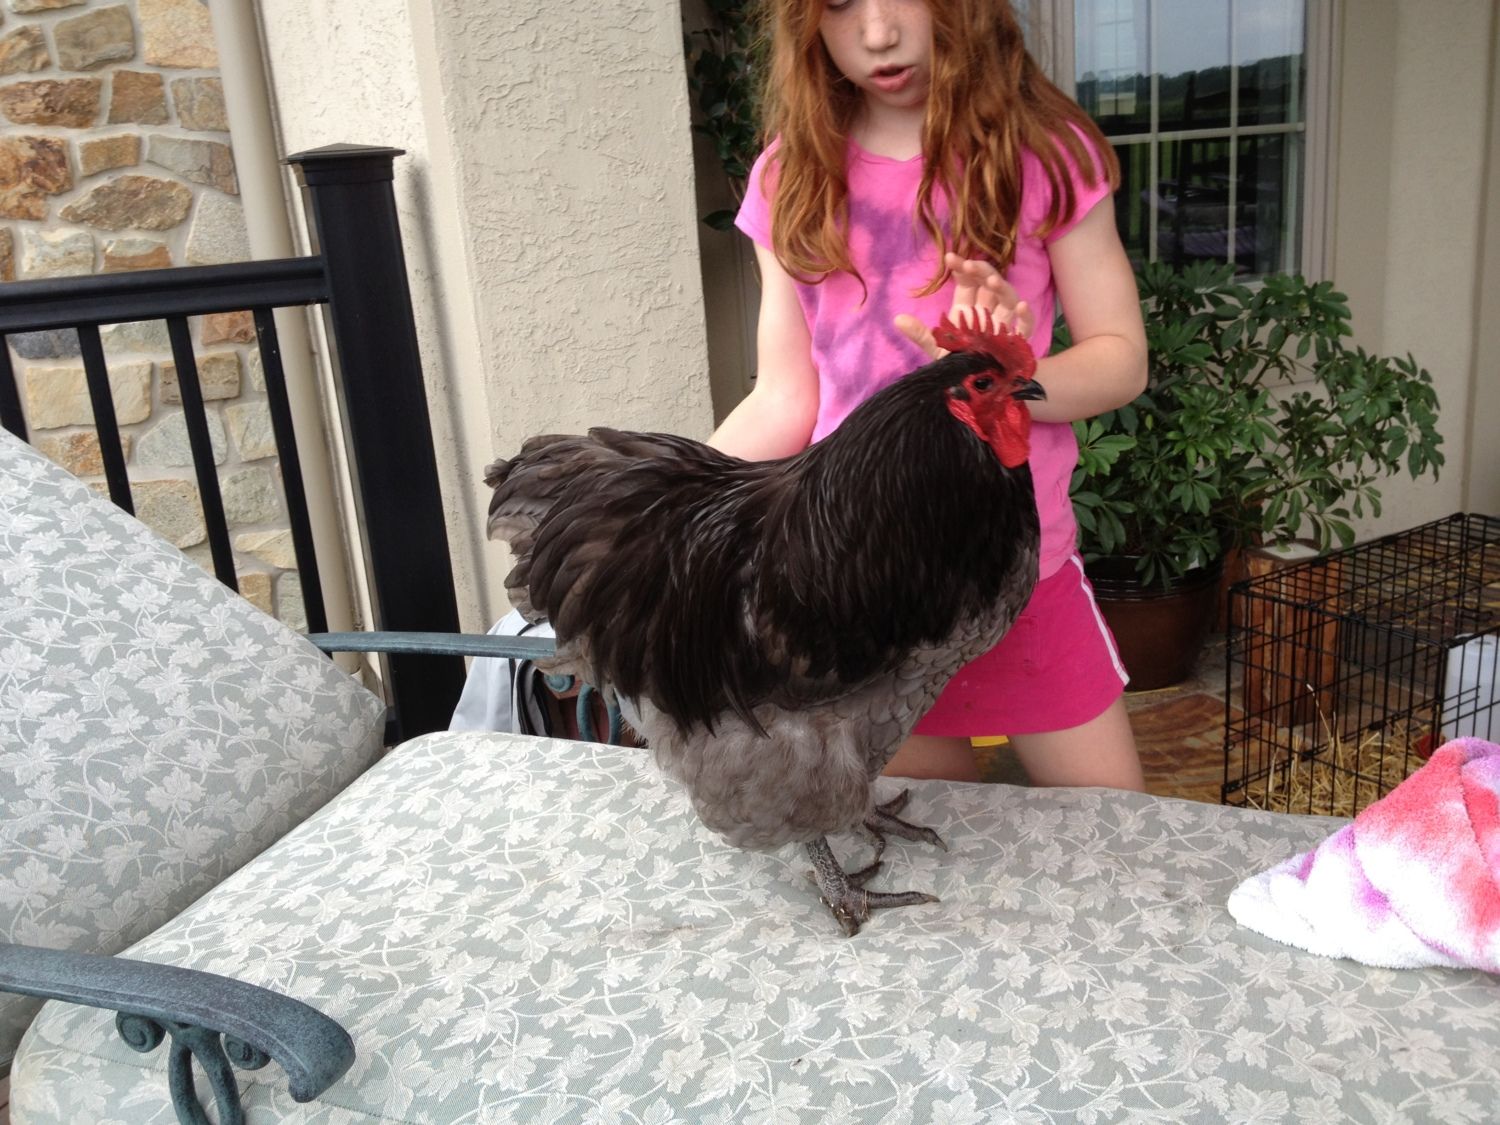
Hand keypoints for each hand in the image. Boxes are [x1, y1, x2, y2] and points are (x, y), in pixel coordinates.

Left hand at [895, 253, 1035, 359]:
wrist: (977, 392)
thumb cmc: (959, 366)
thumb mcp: (937, 349)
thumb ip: (920, 334)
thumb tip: (896, 319)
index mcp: (968, 312)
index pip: (968, 283)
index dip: (962, 269)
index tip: (950, 257)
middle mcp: (988, 314)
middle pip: (989, 285)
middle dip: (981, 271)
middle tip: (969, 264)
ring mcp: (1004, 327)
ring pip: (1009, 299)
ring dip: (1002, 287)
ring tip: (991, 280)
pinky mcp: (1017, 343)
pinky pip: (1025, 327)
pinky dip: (1025, 316)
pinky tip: (1022, 306)